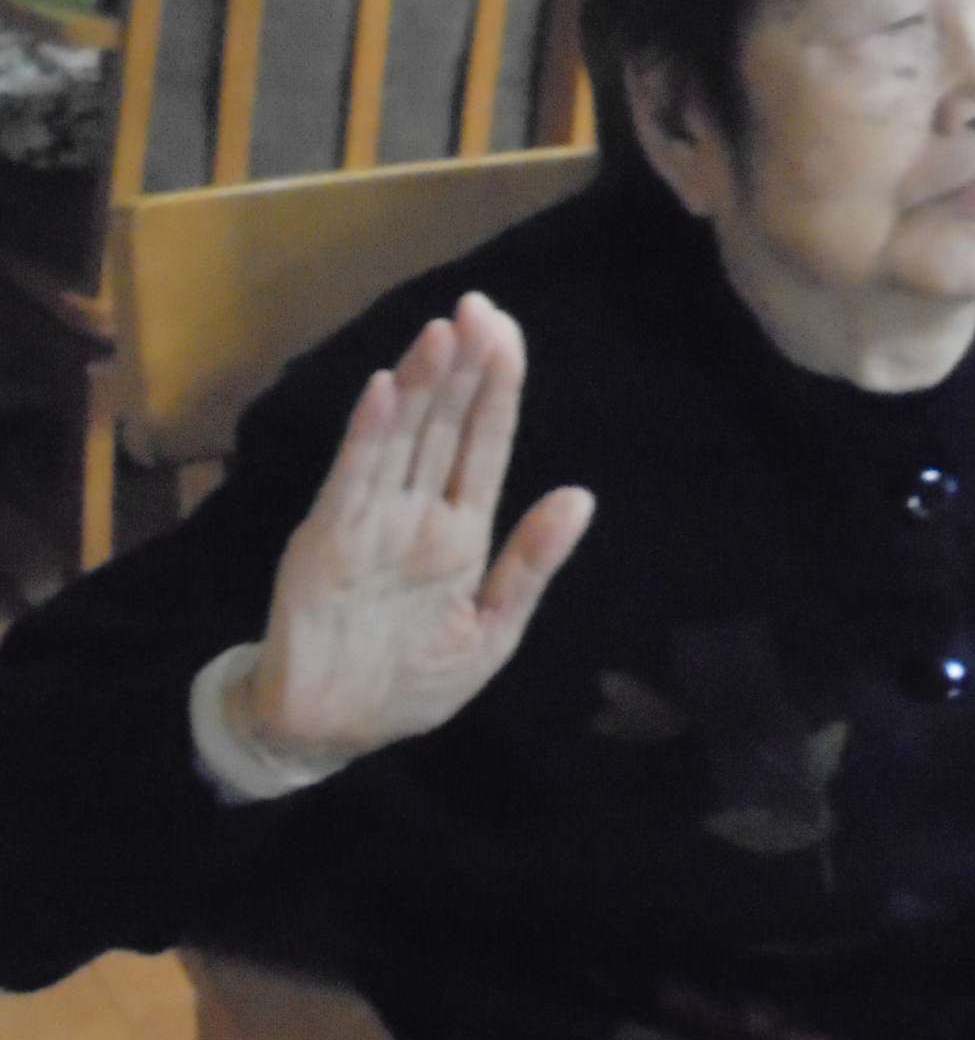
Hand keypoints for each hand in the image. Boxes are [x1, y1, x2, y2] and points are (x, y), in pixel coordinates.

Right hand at [242, 293, 595, 763]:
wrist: (330, 734)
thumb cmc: (411, 684)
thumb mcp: (491, 631)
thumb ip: (531, 564)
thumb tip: (581, 496)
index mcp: (462, 531)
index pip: (485, 444)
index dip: (498, 389)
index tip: (508, 331)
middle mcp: (417, 513)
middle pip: (446, 426)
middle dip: (465, 367)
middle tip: (480, 306)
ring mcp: (370, 521)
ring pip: (404, 438)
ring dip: (423, 385)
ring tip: (444, 332)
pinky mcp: (327, 541)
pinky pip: (352, 479)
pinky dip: (370, 435)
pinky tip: (387, 391)